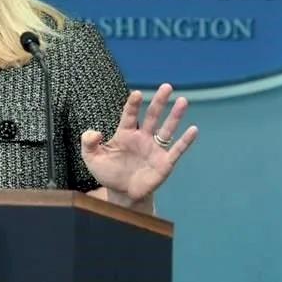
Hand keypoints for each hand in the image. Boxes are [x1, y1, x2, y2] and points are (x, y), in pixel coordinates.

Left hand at [80, 84, 197, 202]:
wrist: (122, 194)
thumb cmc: (108, 173)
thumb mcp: (92, 159)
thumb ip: (88, 143)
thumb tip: (95, 132)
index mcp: (125, 134)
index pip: (130, 115)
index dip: (133, 104)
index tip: (136, 94)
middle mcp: (142, 138)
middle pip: (152, 116)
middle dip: (159, 102)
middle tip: (167, 86)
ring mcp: (155, 149)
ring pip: (167, 129)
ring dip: (175, 116)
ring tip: (183, 101)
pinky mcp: (164, 163)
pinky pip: (176, 150)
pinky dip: (185, 141)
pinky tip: (193, 130)